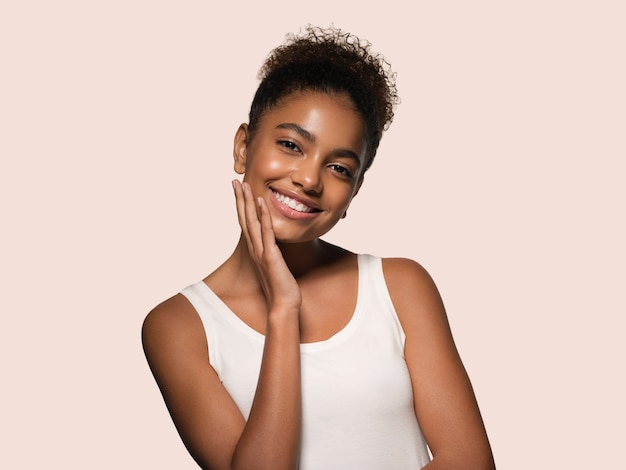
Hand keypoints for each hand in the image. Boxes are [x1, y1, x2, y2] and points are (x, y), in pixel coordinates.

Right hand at [233, 180, 301, 313]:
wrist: (283, 305)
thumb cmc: (281, 287)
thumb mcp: (275, 265)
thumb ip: (272, 253)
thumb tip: (274, 244)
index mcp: (255, 250)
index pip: (246, 223)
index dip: (241, 206)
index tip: (238, 191)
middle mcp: (255, 249)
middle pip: (244, 219)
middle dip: (239, 199)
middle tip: (234, 181)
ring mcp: (261, 252)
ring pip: (251, 222)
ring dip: (247, 203)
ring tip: (244, 186)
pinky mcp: (270, 256)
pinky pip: (266, 232)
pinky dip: (263, 216)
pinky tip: (261, 202)